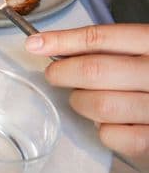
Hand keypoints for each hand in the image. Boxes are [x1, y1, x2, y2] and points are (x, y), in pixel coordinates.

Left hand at [26, 24, 148, 166]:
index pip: (100, 38)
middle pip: (94, 70)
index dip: (61, 40)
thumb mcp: (140, 53)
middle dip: (63, 73)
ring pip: (99, 104)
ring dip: (82, 103)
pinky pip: (112, 135)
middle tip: (55, 75)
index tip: (33, 44)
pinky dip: (103, 131)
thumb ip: (108, 50)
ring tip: (86, 100)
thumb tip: (46, 46)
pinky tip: (110, 123)